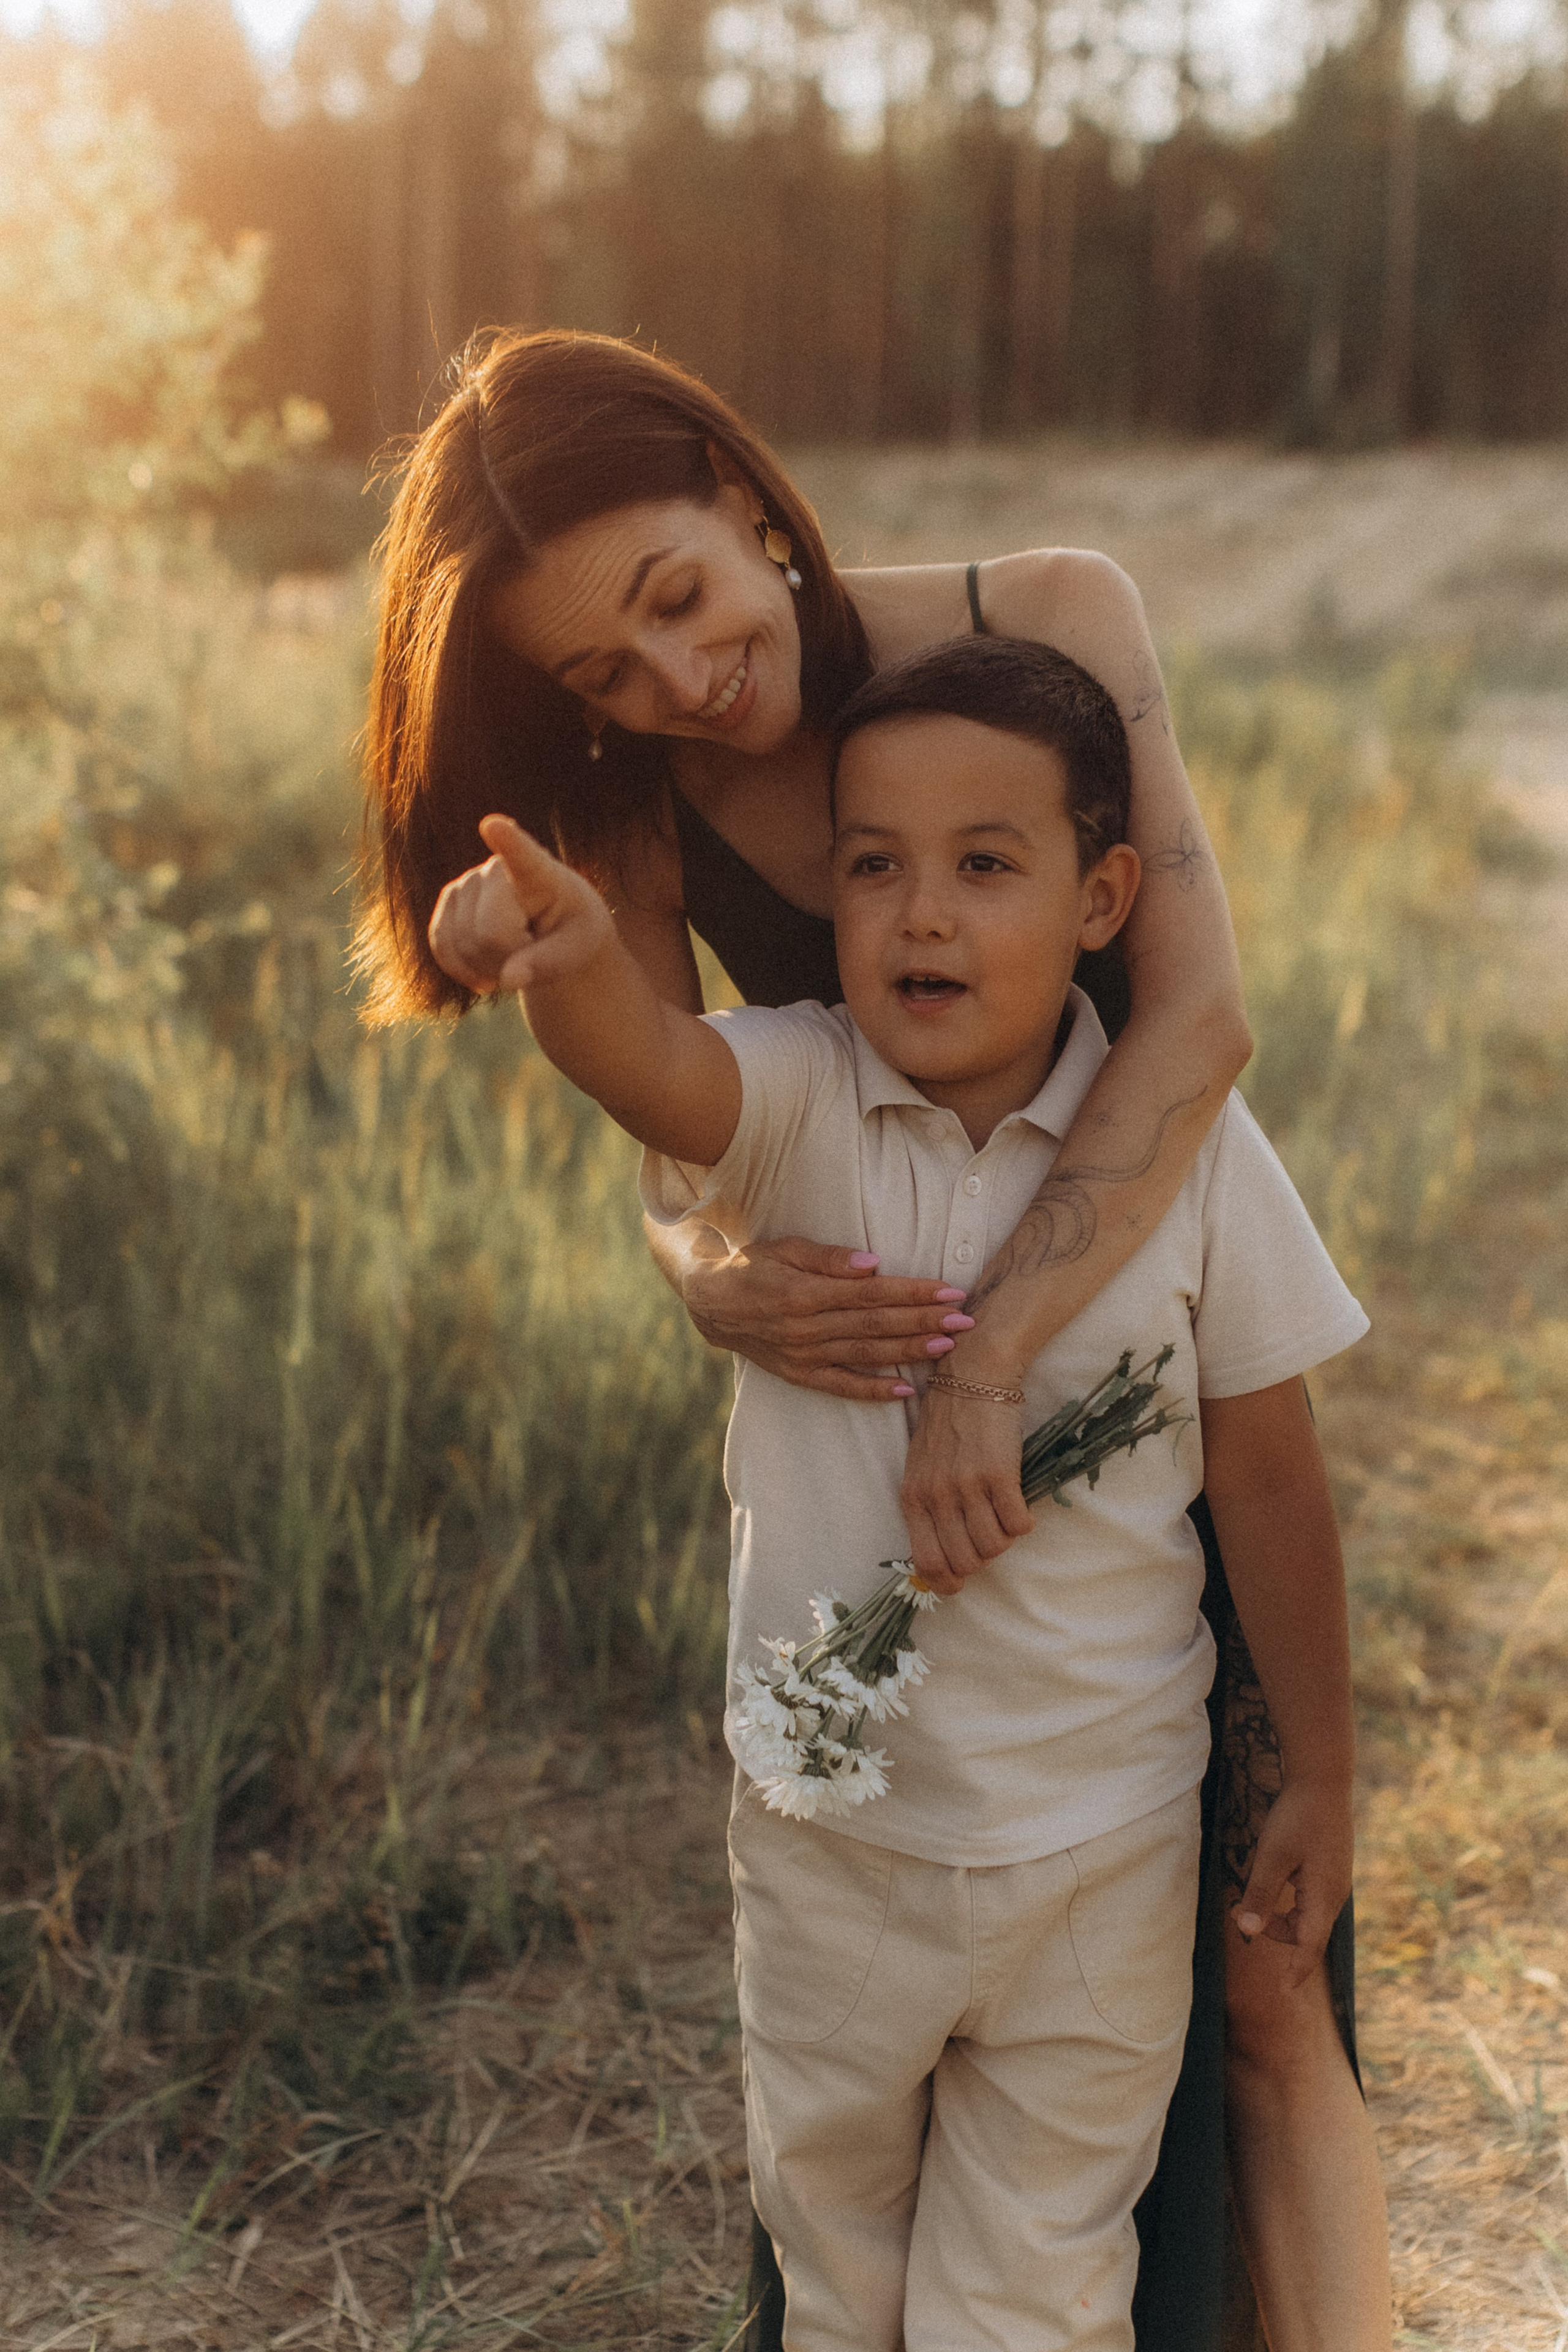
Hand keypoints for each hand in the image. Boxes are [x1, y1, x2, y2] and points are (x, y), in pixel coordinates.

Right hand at [428, 814, 612, 995]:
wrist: (553, 927)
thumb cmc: (573, 931)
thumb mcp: (578, 948)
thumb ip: (550, 963)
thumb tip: (510, 980)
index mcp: (540, 873)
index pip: (522, 856)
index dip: (507, 842)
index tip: (494, 825)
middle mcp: (496, 868)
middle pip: (488, 934)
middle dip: (509, 958)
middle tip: (533, 952)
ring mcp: (467, 882)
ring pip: (462, 945)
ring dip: (489, 967)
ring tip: (515, 956)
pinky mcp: (449, 901)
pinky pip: (441, 946)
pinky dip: (462, 970)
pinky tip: (487, 974)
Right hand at [681, 1236, 973, 1403]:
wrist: (711, 1304)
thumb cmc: (754, 1266)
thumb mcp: (785, 1249)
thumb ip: (828, 1257)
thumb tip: (872, 1263)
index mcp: (805, 1293)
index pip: (871, 1294)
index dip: (913, 1292)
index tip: (950, 1291)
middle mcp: (806, 1328)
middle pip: (877, 1325)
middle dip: (925, 1321)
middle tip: (966, 1319)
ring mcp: (803, 1356)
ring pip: (866, 1355)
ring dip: (910, 1351)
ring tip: (949, 1347)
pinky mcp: (799, 1374)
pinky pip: (841, 1386)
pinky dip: (874, 1390)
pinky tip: (906, 1390)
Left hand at [900, 1379, 1033, 1594]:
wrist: (973, 1373)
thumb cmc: (950, 1420)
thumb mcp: (923, 1466)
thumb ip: (928, 1505)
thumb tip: (945, 1554)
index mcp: (912, 1497)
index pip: (927, 1563)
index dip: (948, 1582)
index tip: (962, 1581)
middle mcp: (936, 1495)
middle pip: (964, 1562)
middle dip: (982, 1559)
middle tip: (989, 1537)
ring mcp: (967, 1485)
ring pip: (993, 1547)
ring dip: (1004, 1539)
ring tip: (1004, 1515)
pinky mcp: (999, 1473)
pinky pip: (1017, 1524)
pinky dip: (1023, 1523)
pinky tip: (1020, 1505)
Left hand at [1232, 1776, 1352, 1990]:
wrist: (1323, 1781)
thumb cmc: (1297, 1817)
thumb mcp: (1272, 1856)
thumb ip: (1261, 1894)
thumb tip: (1249, 1932)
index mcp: (1324, 1896)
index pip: (1310, 1946)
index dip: (1297, 1969)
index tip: (1285, 1992)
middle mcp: (1335, 1894)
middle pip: (1306, 1931)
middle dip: (1274, 1931)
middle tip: (1237, 1910)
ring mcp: (1335, 1881)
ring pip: (1307, 1914)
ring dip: (1279, 1914)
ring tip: (1247, 1898)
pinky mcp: (1330, 1869)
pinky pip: (1310, 1898)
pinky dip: (1289, 1900)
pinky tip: (1273, 1881)